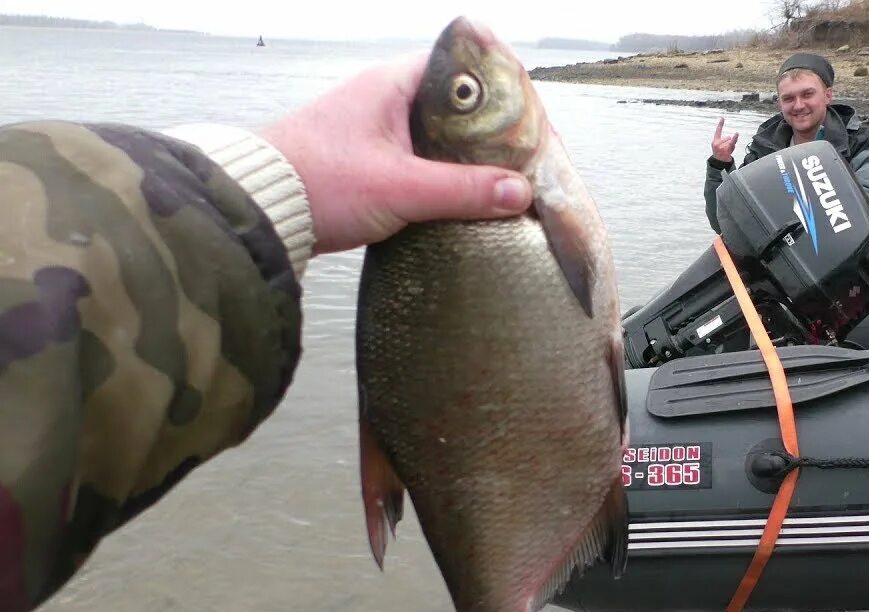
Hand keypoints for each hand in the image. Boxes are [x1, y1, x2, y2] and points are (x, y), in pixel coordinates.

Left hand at [260, 51, 532, 255]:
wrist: (256, 209)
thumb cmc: (318, 182)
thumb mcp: (400, 187)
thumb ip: (463, 189)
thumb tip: (522, 191)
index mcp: (396, 83)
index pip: (467, 68)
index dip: (507, 93)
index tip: (535, 126)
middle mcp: (390, 98)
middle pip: (463, 106)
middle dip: (498, 134)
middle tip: (531, 162)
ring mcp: (380, 130)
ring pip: (445, 138)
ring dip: (474, 161)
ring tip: (510, 186)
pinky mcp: (373, 162)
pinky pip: (426, 162)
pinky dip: (450, 179)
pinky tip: (469, 203)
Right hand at [711, 117, 738, 163]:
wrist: (719, 163)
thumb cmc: (722, 154)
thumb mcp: (724, 146)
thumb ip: (729, 141)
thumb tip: (735, 135)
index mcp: (715, 141)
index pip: (718, 131)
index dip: (720, 124)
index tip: (722, 118)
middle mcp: (716, 144)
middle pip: (727, 138)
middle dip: (730, 141)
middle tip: (728, 147)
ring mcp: (719, 148)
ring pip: (729, 141)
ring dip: (732, 145)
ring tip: (730, 150)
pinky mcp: (724, 151)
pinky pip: (731, 144)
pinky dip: (734, 139)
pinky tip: (736, 134)